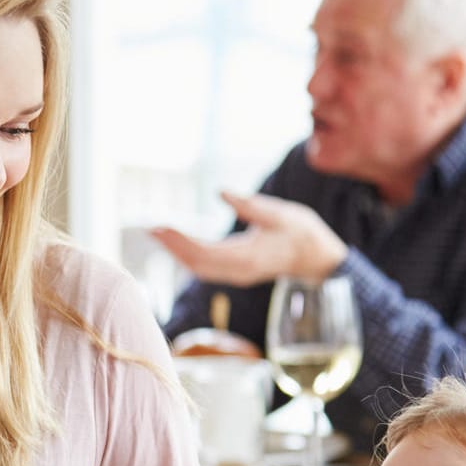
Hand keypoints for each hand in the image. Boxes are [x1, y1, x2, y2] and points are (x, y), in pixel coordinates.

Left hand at [151, 191, 347, 286]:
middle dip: (171, 246)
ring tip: (156, 232)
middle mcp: (238, 271)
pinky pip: (205, 267)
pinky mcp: (235, 272)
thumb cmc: (301, 232)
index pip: (205, 252)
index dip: (180, 242)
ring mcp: (236, 275)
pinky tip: (174, 241)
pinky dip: (187, 255)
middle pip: (196, 263)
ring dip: (175, 251)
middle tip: (149, 227)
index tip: (161, 227)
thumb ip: (249, 205)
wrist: (317, 258)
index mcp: (249, 257)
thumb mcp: (280, 213)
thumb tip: (220, 191)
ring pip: (198, 268)